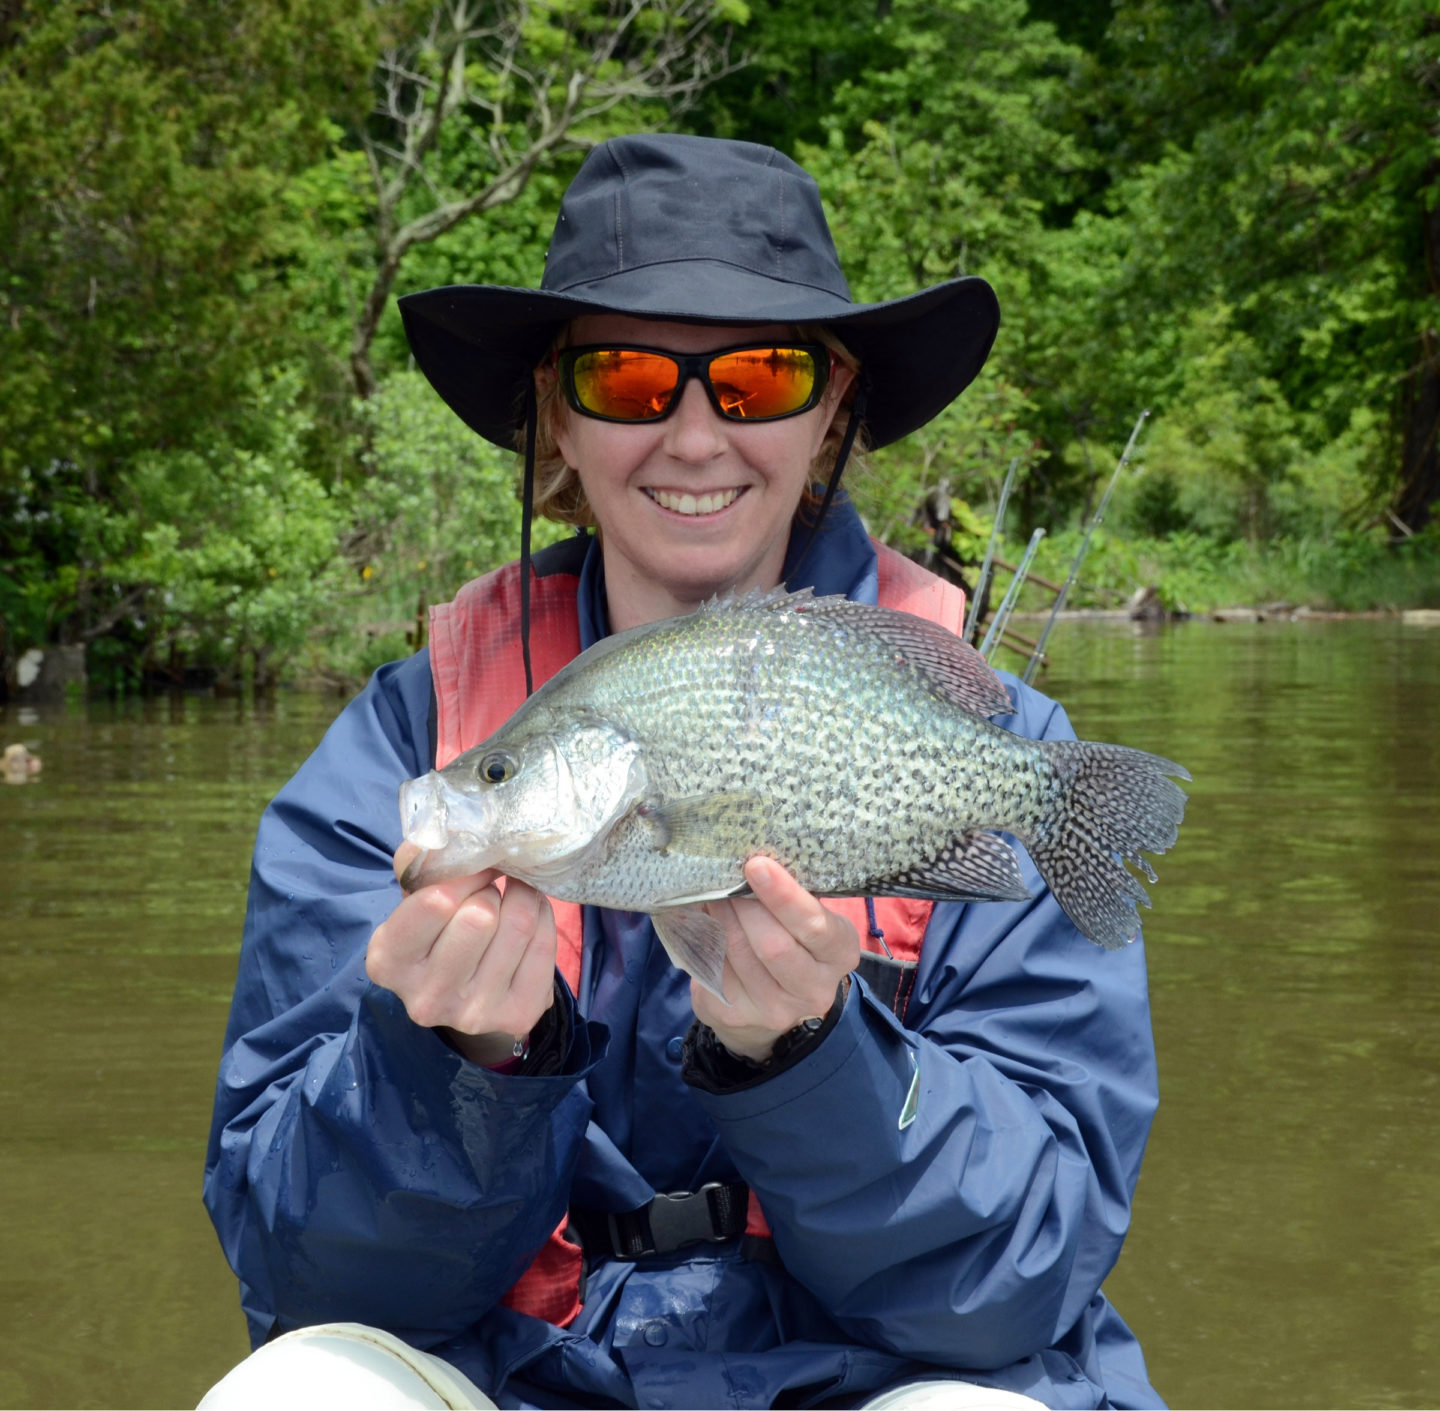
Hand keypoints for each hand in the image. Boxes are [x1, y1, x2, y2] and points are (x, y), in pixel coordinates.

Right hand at [366, 841, 556, 1065]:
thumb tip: (446, 834)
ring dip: (523, 896)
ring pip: (519, 925)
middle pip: (481, 916)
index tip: (476, 865)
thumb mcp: (414, 899)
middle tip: (492, 886)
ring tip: (514, 895)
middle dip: (492, 889)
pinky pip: (544, 945)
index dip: (465, 873)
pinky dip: (544, 918)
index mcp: (388, 961)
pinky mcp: (517, 1016)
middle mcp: (426, 997)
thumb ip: (421, 865)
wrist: (464, 995)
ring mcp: (473, 1013)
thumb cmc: (436, 933)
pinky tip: (531, 917)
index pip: (436, 901)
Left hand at [691, 856, 859, 1062]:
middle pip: (773, 945)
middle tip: (726, 876)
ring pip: (739, 954)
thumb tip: (752, 859)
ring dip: (722, 917)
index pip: (815, 925)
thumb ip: (790, 896)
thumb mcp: (805, 921)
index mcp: (839, 953)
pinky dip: (705, 939)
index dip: (784, 896)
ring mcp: (775, 1009)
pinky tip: (704, 923)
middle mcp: (814, 988)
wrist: (772, 1004)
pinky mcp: (737, 1016)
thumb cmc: (792, 942)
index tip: (756, 865)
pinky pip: (714, 969)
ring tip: (713, 893)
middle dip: (744, 905)